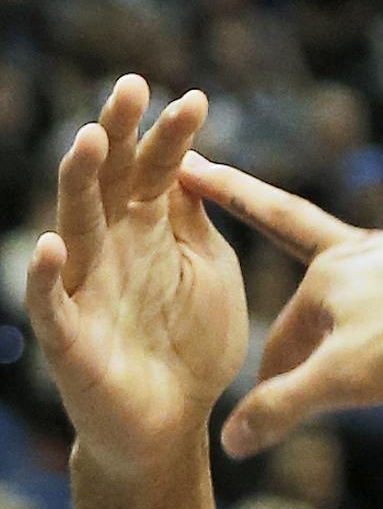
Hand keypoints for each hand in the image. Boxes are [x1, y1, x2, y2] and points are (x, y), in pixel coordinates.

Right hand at [24, 78, 240, 476]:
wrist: (174, 421)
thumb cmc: (192, 342)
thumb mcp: (208, 271)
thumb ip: (194, 222)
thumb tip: (192, 162)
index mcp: (146, 232)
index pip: (154, 172)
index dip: (171, 136)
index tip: (197, 98)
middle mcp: (109, 249)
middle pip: (108, 182)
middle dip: (117, 134)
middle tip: (131, 86)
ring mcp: (84, 287)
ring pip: (74, 225)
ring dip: (79, 183)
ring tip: (89, 141)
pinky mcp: (69, 337)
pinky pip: (53, 303)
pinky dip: (47, 275)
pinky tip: (52, 246)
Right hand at [176, 156, 382, 455]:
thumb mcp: (345, 378)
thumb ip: (284, 407)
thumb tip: (229, 442)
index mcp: (323, 275)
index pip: (283, 340)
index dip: (272, 383)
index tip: (263, 416)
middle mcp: (358, 254)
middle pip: (302, 264)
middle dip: (248, 207)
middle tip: (203, 172)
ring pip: (355, 274)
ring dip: (331, 275)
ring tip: (318, 259)